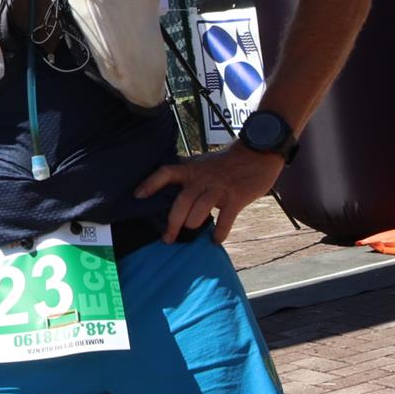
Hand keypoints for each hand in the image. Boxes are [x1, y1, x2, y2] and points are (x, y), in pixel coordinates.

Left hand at [136, 146, 285, 243]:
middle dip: (173, 222)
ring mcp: (220, 187)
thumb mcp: (204, 164)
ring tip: (191, 234)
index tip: (137, 196)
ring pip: (200, 208)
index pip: (166, 173)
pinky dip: (220, 231)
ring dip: (193, 224)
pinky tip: (215, 240)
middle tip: (168, 238)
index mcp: (192, 169)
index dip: (150, 183)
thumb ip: (191, 177)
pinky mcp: (237, 196)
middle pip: (182, 200)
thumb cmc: (228, 163)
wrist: (257, 153)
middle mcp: (203, 178)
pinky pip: (226, 217)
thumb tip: (175, 194)